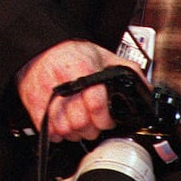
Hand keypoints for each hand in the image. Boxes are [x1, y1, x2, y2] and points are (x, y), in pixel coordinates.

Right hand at [16, 40, 141, 141]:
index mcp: (83, 70)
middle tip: (92, 122)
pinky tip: (62, 123)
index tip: (106, 120)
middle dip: (91, 128)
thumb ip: (127, 71)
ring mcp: (47, 95)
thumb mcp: (103, 55)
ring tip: (77, 122)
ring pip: (65, 130)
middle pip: (81, 123)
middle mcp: (64, 83)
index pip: (96, 105)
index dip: (105, 119)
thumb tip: (146, 90)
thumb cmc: (72, 53)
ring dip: (75, 132)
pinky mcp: (34, 103)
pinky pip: (48, 130)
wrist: (40, 47)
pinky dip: (57, 133)